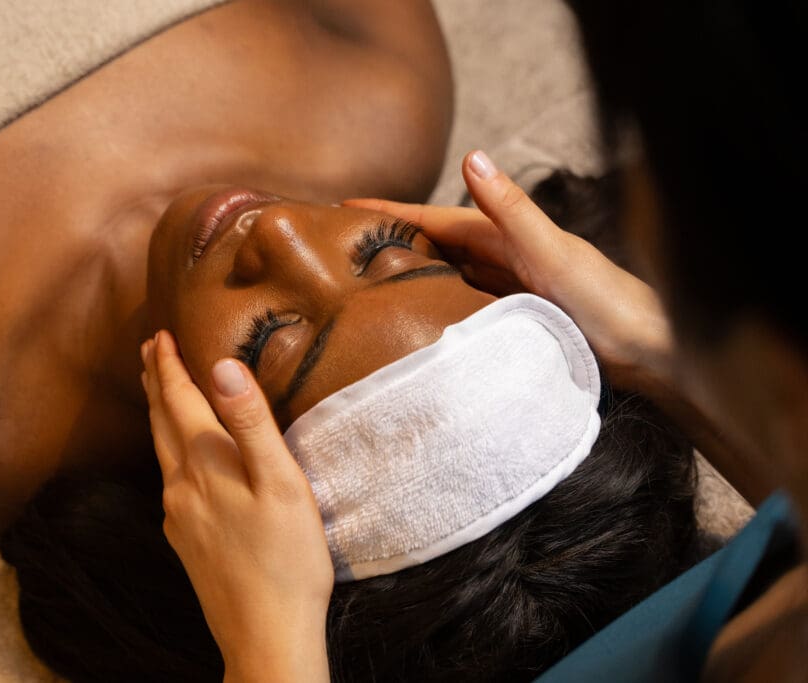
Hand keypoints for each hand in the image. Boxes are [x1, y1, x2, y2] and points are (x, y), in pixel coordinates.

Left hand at [140, 331, 331, 682]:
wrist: (265, 635)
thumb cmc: (286, 559)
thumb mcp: (281, 483)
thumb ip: (251, 423)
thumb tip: (221, 366)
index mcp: (205, 465)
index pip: (178, 401)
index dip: (168, 365)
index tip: (159, 334)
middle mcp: (181, 487)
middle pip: (161, 423)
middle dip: (155, 383)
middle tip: (149, 350)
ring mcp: (179, 517)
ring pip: (161, 452)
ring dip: (158, 415)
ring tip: (157, 392)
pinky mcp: (185, 541)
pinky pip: (169, 481)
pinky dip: (168, 450)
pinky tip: (177, 459)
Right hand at [346, 150, 672, 395]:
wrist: (650, 352)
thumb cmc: (608, 301)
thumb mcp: (555, 252)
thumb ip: (511, 209)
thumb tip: (471, 155)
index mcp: (509, 235)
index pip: (438, 217)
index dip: (393, 211)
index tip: (346, 206)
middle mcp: (507, 256)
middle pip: (438, 243)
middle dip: (394, 238)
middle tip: (344, 242)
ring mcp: (511, 287)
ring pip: (449, 274)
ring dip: (413, 270)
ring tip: (367, 277)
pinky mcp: (518, 317)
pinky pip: (465, 303)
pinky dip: (439, 301)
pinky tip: (419, 312)